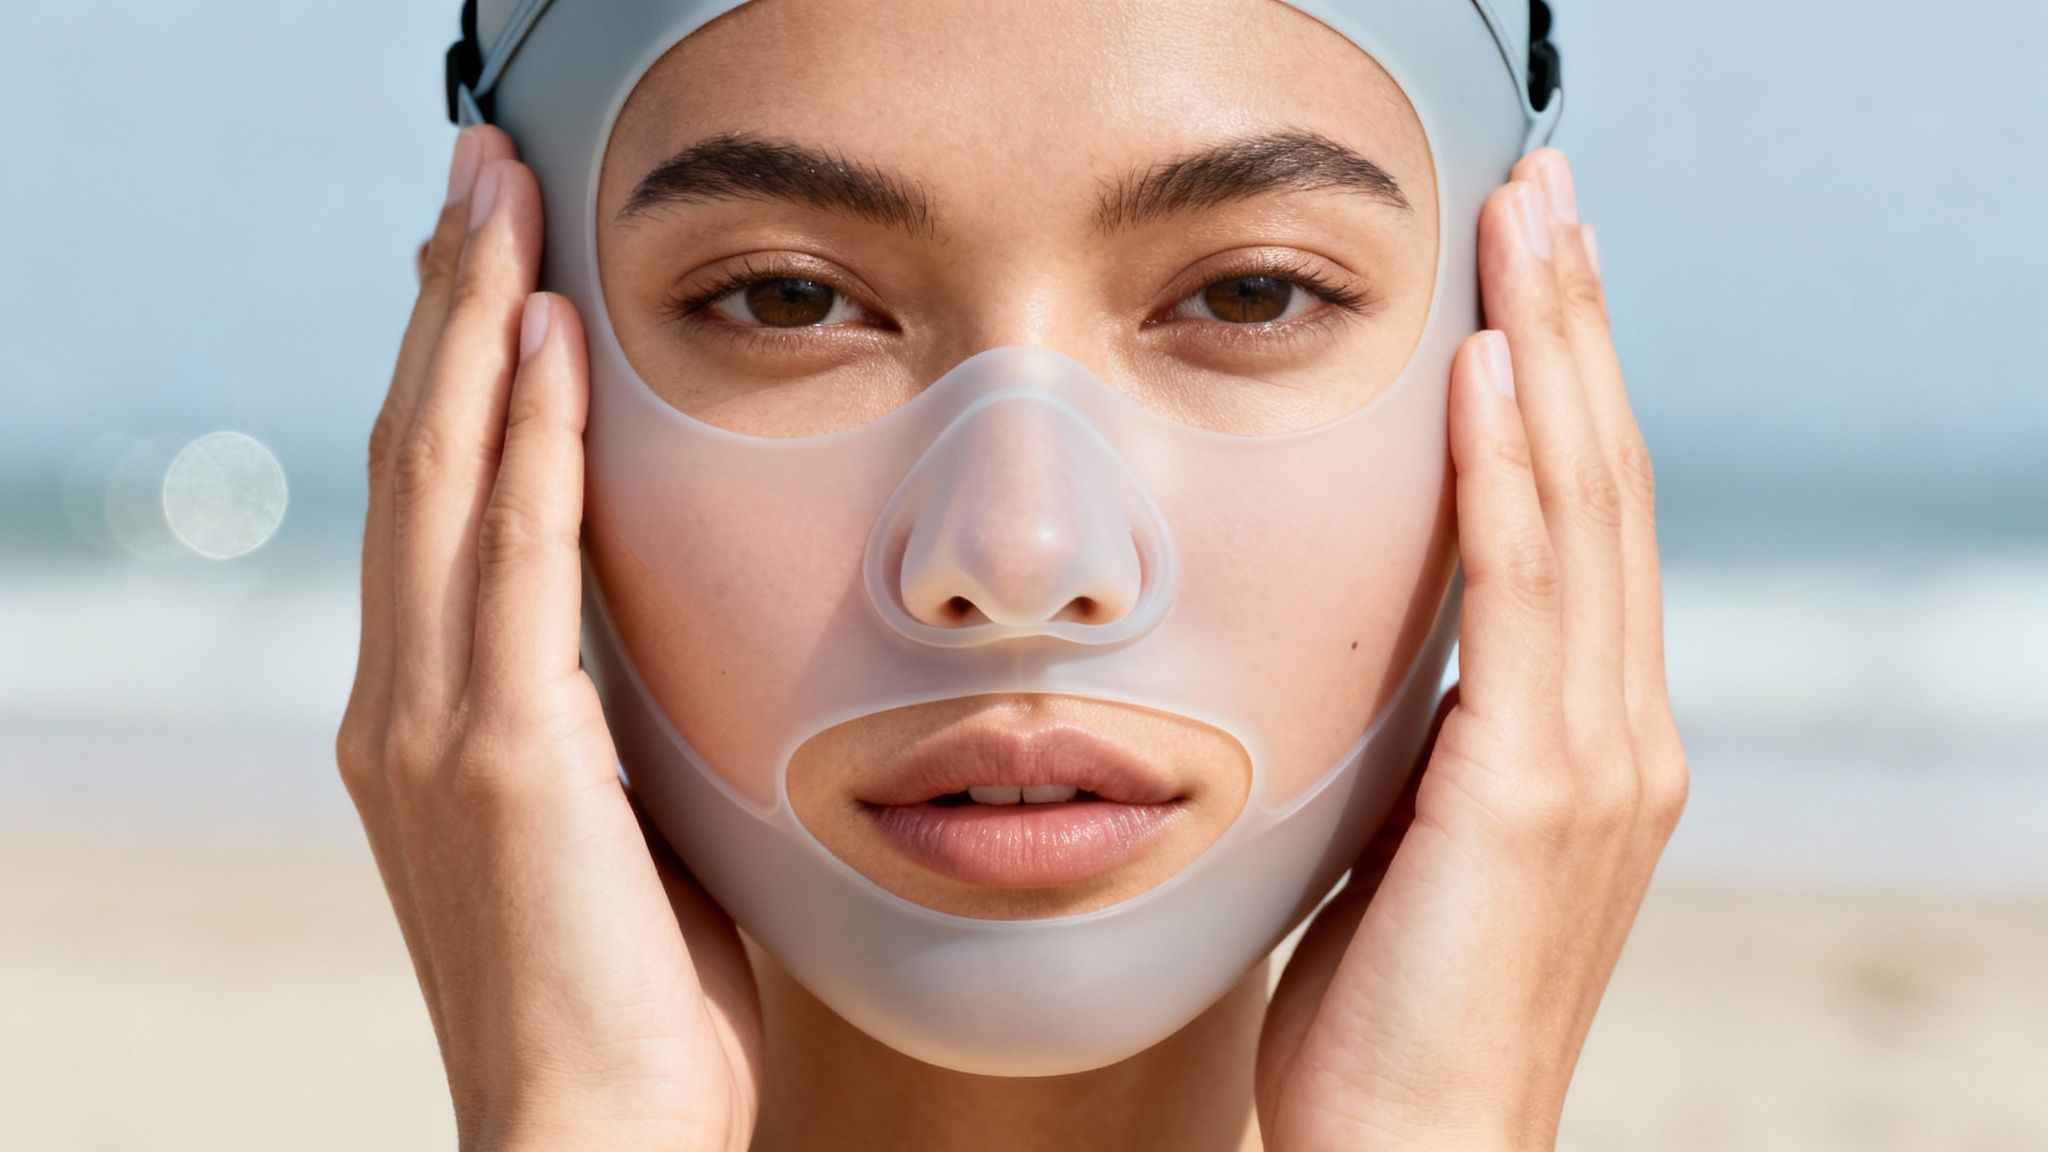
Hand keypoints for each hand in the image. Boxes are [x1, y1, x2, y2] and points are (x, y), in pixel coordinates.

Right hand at [337, 126, 760, 1151]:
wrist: (594, 1135)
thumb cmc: (626, 989)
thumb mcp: (613, 814)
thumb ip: (605, 710)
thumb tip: (655, 621)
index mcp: (426, 716)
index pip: (432, 502)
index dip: (453, 368)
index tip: (488, 261)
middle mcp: (400, 703)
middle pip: (416, 456)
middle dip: (446, 303)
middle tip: (476, 177)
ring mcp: (433, 727)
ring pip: (442, 480)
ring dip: (472, 327)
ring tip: (496, 204)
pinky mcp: (499, 758)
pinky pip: (511, 565)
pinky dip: (524, 444)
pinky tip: (546, 346)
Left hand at [1255, 148, 1687, 1150]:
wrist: (1410, 1151)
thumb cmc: (1391, 1008)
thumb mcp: (1415, 835)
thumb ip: (1431, 732)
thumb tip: (1394, 646)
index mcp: (1590, 738)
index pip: (1586, 519)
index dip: (1566, 383)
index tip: (1529, 271)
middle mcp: (1622, 731)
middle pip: (1606, 480)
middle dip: (1575, 324)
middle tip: (1544, 193)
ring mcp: (1597, 759)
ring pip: (1584, 508)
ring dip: (1553, 352)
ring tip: (1526, 226)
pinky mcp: (1538, 788)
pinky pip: (1528, 594)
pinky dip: (1515, 470)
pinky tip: (1491, 370)